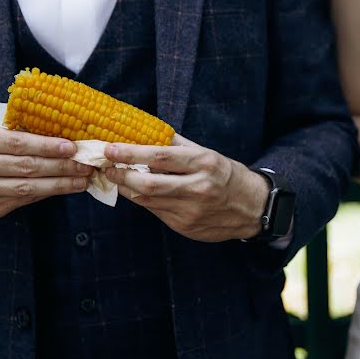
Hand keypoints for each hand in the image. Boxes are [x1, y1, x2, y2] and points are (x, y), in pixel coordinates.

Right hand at [0, 125, 93, 221]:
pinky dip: (48, 193)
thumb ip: (14, 136)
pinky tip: (65, 188)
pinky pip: (24, 199)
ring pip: (29, 187)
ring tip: (82, 179)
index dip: (47, 145)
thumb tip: (59, 140)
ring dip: (60, 183)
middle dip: (61, 166)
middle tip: (85, 164)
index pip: (18, 142)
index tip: (72, 147)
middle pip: (27, 166)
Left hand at [103, 136, 267, 242]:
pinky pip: (155, 211)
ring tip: (116, 176)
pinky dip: (142, 200)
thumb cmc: (227, 175)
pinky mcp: (185, 227)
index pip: (159, 157)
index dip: (130, 153)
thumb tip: (145, 131)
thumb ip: (177, 145)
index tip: (110, 148)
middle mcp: (197, 188)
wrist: (253, 208)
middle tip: (106, 166)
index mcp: (203, 164)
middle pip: (148, 184)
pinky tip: (137, 191)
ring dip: (127, 188)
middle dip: (121, 175)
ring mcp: (190, 211)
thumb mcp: (207, 154)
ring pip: (147, 200)